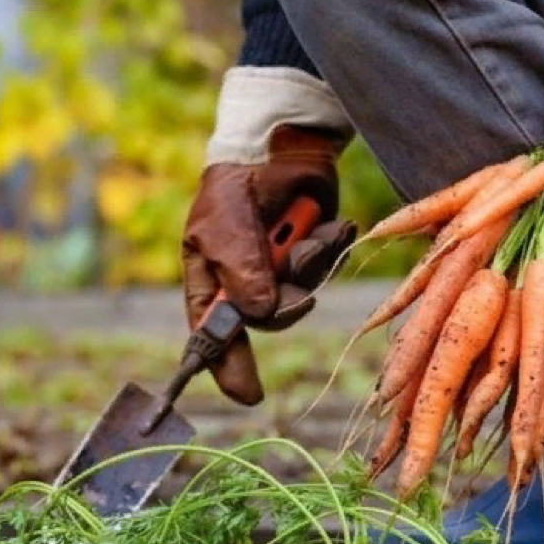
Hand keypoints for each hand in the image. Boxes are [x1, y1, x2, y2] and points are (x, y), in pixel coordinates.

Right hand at [182, 124, 356, 404]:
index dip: (227, 368)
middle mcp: (248, 284)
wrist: (277, 147)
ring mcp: (283, 271)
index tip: (246, 396)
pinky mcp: (315, 256)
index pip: (214, 337)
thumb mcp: (225, 227)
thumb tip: (259, 314)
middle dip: (286, 305)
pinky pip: (327, 269)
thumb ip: (240, 270)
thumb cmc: (235, 189)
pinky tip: (330, 226)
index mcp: (212, 284)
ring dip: (308, 264)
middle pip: (269, 320)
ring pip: (304, 294)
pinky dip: (331, 247)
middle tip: (296, 293)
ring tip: (303, 232)